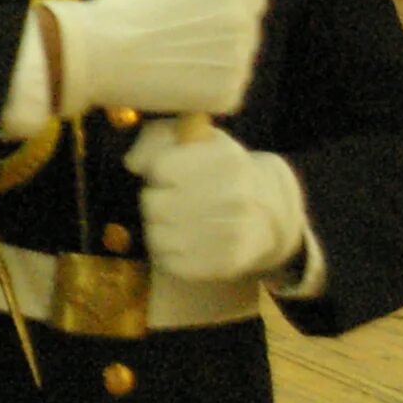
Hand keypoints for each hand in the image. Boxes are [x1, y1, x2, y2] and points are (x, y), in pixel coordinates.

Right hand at [44, 0, 266, 119]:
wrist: (99, 53)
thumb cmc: (124, 8)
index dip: (230, 9)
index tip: (211, 19)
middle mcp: (242, 22)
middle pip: (246, 34)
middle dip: (222, 39)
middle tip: (184, 47)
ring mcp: (238, 61)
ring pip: (235, 66)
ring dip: (213, 67)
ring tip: (171, 66)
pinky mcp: (228, 96)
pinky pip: (225, 95)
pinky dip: (205, 95)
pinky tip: (174, 86)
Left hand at [125, 124, 306, 283]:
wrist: (269, 213)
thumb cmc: (219, 171)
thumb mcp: (195, 140)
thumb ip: (156, 138)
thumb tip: (133, 163)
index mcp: (226, 159)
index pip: (159, 169)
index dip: (159, 172)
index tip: (174, 175)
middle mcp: (234, 196)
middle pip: (152, 203)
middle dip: (156, 201)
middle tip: (174, 201)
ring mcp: (232, 233)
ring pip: (156, 235)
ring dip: (159, 229)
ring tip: (179, 222)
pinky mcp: (225, 264)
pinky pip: (169, 263)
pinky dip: (168, 255)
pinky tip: (185, 243)